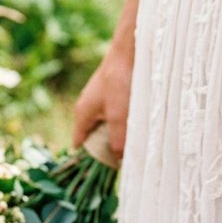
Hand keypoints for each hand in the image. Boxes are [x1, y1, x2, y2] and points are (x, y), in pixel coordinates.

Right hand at [71, 44, 132, 164]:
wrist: (133, 47)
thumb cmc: (122, 82)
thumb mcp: (119, 118)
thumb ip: (117, 143)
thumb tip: (118, 163)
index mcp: (83, 114)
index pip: (79, 146)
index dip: (89, 162)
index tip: (102, 175)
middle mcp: (90, 106)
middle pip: (95, 137)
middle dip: (109, 148)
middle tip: (124, 160)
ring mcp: (103, 97)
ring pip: (110, 125)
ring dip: (121, 133)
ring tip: (136, 141)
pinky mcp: (117, 89)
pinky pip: (119, 112)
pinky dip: (128, 120)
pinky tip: (142, 122)